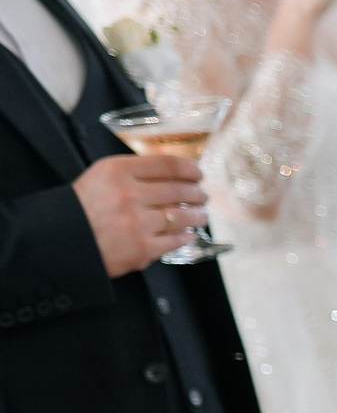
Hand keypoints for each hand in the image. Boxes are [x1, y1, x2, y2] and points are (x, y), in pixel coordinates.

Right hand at [73, 152, 206, 275]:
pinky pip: (175, 240)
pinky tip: (189, 235)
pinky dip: (185, 237)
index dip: (190, 168)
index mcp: (117, 171)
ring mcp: (137, 222)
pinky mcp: (142, 248)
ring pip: (182, 216)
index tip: (198, 173)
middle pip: (179, 189)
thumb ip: (132, 174)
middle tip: (202, 196)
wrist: (57, 242)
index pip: (167, 164)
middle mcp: (128, 194)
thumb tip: (173, 177)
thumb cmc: (79, 209)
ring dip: (197, 215)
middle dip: (197, 193)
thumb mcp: (100, 178)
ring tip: (201, 215)